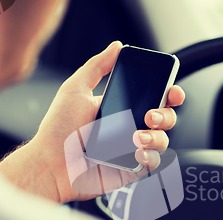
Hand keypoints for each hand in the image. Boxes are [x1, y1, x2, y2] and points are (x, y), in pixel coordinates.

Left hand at [0, 41, 184, 202]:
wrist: (50, 165)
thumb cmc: (58, 130)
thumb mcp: (75, 89)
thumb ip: (97, 66)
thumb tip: (116, 47)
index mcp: (121, 107)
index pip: (153, 98)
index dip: (168, 94)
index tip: (172, 92)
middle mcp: (129, 128)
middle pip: (165, 118)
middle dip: (166, 115)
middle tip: (150, 116)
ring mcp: (132, 149)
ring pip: (163, 140)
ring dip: (157, 137)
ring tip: (137, 137)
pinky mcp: (132, 169)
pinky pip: (153, 163)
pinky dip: (150, 157)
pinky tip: (136, 153)